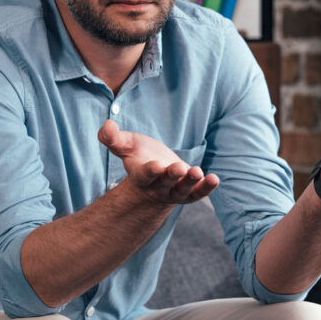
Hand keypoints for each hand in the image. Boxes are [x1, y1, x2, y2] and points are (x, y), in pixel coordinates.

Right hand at [98, 120, 218, 204]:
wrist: (155, 172)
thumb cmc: (139, 155)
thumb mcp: (126, 145)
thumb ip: (113, 138)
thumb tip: (106, 126)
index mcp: (141, 176)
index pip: (145, 176)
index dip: (150, 172)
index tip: (156, 166)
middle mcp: (158, 187)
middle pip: (165, 183)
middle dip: (172, 176)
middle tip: (180, 168)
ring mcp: (174, 191)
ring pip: (182, 190)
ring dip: (191, 182)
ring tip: (198, 171)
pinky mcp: (189, 192)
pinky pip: (198, 193)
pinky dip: (206, 188)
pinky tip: (214, 179)